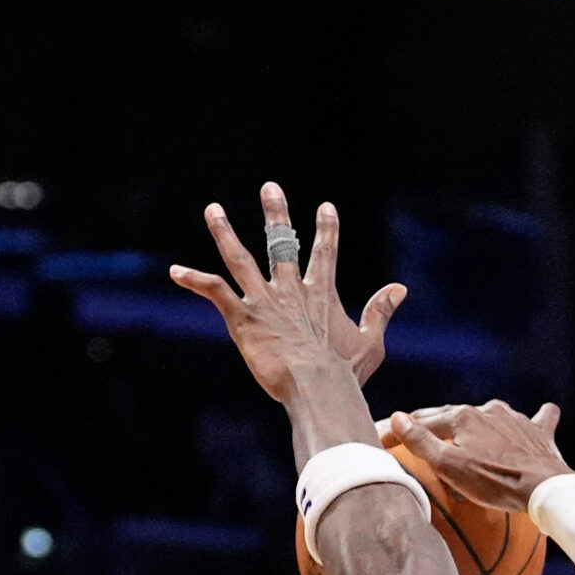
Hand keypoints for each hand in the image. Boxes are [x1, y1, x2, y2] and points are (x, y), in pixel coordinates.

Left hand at [172, 185, 404, 400]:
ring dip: (225, 232)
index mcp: (320, 294)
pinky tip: (175, 271)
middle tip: (270, 187)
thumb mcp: (369, 342)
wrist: (317, 387)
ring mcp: (264, 301)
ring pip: (240, 258)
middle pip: (281, 243)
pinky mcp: (242, 318)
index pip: (325, 253)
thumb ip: (380, 312)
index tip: (326, 207)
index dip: (326, 229)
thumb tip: (400, 288)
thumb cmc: (345, 374)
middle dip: (277, 215)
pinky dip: (195, 280)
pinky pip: (214, 291)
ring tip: (212, 209)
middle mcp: (290, 290)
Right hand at [390, 400, 571, 513]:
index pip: (424, 421)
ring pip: (488, 416)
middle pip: (454, 415)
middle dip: (434, 422)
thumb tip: (397, 418)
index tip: (383, 438)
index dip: (402, 430)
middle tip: (417, 429)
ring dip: (475, 422)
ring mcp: (514, 419)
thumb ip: (421, 441)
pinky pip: (535, 419)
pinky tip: (542, 413)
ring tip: (467, 430)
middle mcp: (488, 410)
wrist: (543, 487)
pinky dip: (532, 419)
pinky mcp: (537, 432)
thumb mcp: (449, 466)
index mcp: (463, 417)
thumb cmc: (495, 481)